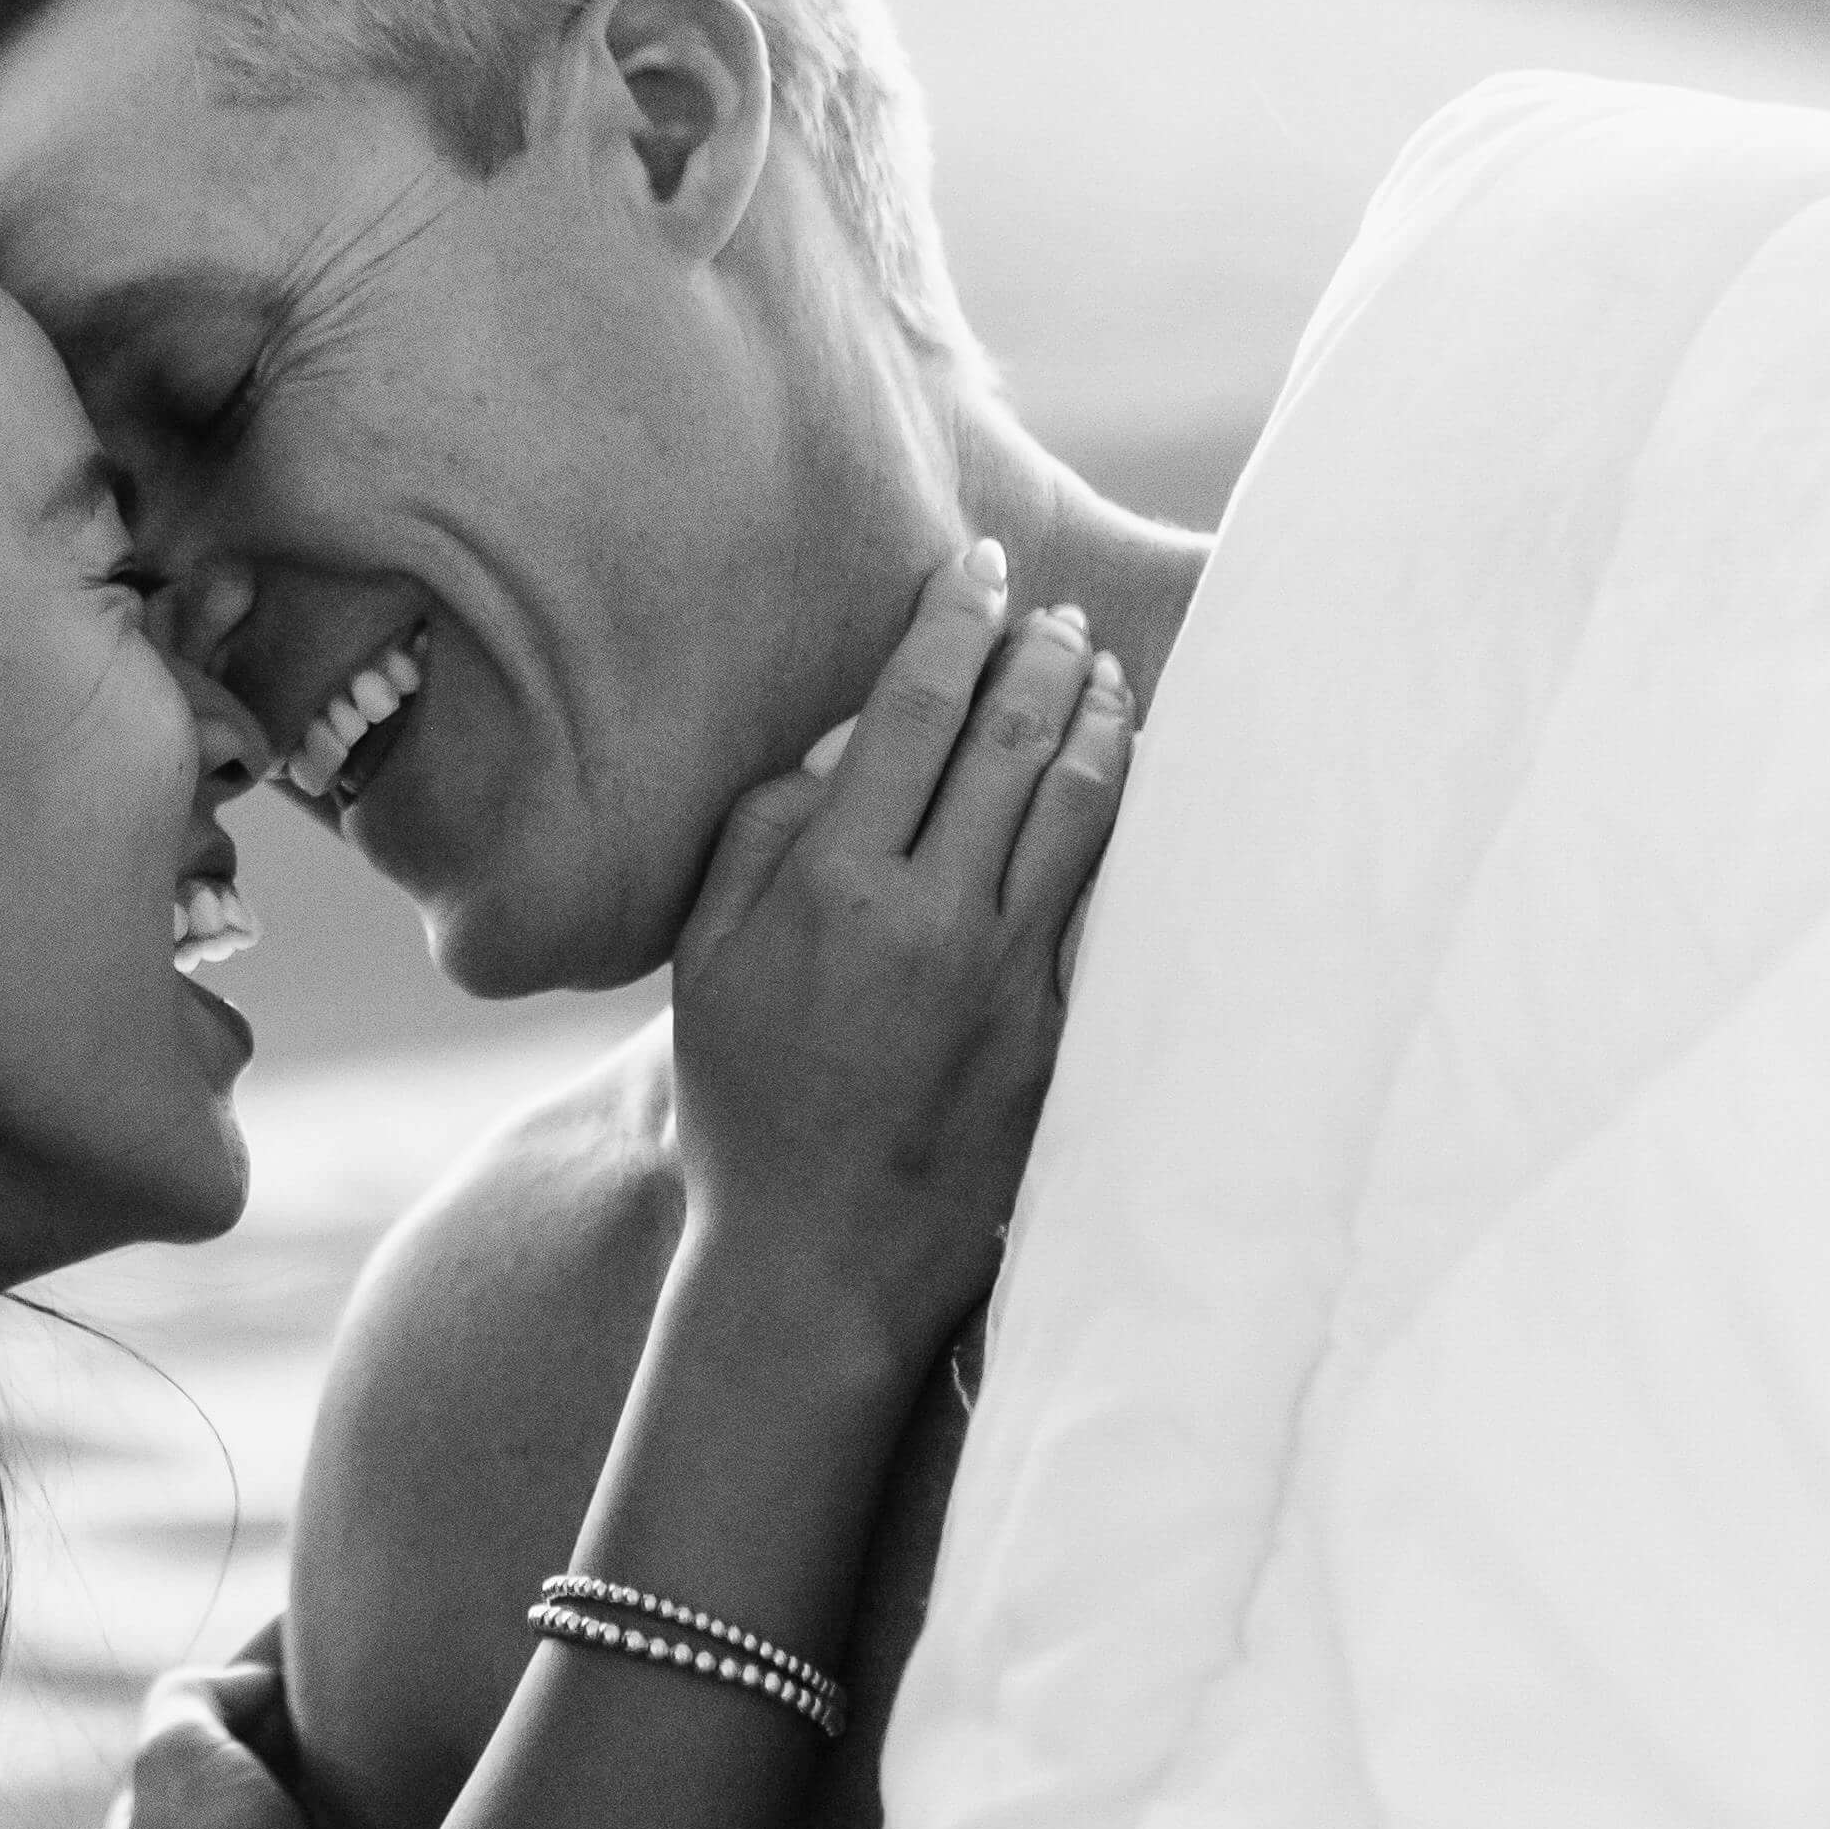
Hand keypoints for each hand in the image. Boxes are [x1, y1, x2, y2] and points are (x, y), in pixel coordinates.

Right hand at [661, 544, 1130, 1342]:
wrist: (821, 1258)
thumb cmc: (746, 1106)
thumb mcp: (703, 964)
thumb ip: (758, 838)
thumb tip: (835, 751)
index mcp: (833, 888)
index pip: (915, 709)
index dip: (953, 622)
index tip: (977, 570)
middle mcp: (933, 918)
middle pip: (1013, 738)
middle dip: (1041, 654)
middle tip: (1055, 611)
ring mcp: (1009, 975)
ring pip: (1081, 805)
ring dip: (1098, 718)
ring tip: (1101, 669)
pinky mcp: (1059, 1026)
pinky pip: (1101, 891)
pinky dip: (1120, 814)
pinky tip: (1126, 773)